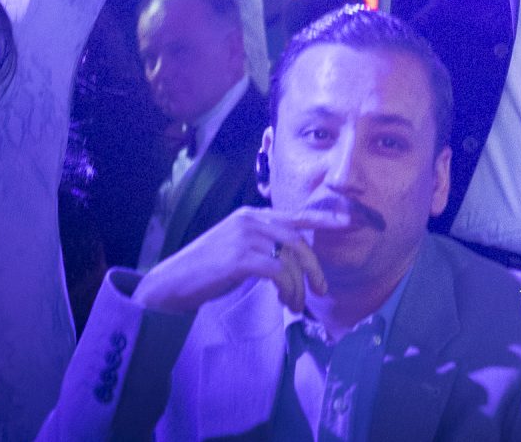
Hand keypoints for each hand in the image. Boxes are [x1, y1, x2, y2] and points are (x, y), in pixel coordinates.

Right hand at [131, 206, 348, 315]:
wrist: (171, 284)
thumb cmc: (207, 270)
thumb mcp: (239, 248)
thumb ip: (264, 244)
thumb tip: (294, 258)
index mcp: (252, 215)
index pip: (296, 215)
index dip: (324, 218)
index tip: (349, 221)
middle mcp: (250, 220)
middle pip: (298, 240)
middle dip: (315, 267)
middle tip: (322, 290)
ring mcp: (244, 237)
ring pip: (290, 259)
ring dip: (299, 286)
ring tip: (297, 305)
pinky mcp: (239, 258)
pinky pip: (278, 273)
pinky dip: (287, 290)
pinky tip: (285, 303)